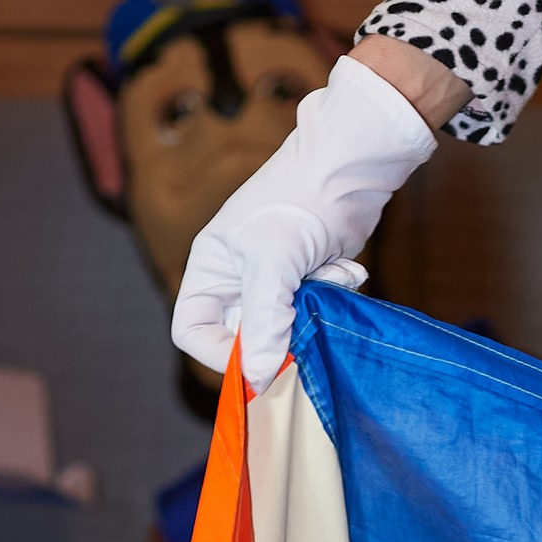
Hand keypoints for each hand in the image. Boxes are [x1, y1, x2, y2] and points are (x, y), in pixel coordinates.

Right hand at [171, 54, 438, 391]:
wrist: (349, 164)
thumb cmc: (299, 197)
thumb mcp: (272, 260)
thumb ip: (262, 320)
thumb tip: (257, 376)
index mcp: (209, 269)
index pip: (192, 330)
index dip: (219, 354)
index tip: (261, 362)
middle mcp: (235, 279)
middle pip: (244, 336)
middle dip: (279, 332)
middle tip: (305, 318)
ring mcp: (273, 281)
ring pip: (286, 328)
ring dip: (312, 310)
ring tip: (327, 275)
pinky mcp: (308, 280)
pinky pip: (315, 311)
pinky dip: (332, 294)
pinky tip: (341, 267)